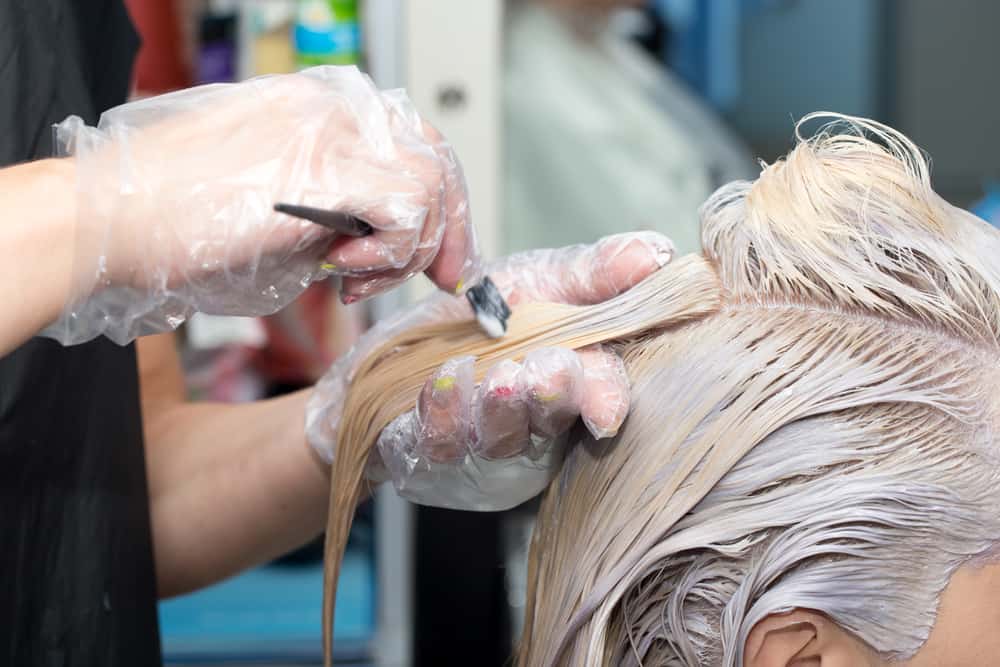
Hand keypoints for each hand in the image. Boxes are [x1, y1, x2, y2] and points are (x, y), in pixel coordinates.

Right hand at [45, 66, 477, 344]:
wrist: (115, 218)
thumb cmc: (179, 222)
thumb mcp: (276, 206)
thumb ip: (335, 209)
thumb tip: (382, 242)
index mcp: (320, 107)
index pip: (413, 140)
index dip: (440, 201)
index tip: (441, 252)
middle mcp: (333, 108)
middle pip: (436, 157)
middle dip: (448, 228)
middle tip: (443, 277)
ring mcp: (331, 132)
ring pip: (429, 186)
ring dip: (406, 251)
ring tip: (354, 279)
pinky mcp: (325, 169)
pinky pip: (406, 212)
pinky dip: (389, 254)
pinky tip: (343, 271)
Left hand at [305, 232, 672, 510]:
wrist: (395, 351)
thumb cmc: (483, 318)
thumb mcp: (539, 281)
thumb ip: (594, 272)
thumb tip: (656, 253)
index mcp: (572, 384)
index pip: (601, 396)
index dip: (605, 398)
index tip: (606, 406)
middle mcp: (534, 427)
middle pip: (551, 422)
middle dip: (552, 398)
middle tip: (547, 370)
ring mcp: (483, 449)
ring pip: (498, 439)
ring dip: (499, 408)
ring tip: (498, 375)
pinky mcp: (431, 458)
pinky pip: (437, 445)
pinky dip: (442, 413)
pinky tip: (442, 379)